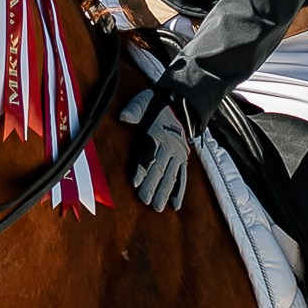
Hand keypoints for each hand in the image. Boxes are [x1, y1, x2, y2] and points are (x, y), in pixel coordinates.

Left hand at [120, 83, 190, 212]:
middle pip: (159, 168)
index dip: (142, 168)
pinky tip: (175, 205)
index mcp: (157, 133)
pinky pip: (183, 177)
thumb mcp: (144, 100)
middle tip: (145, 201)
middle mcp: (169, 146)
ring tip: (157, 207)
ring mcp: (178, 154)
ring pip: (171, 176)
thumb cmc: (157, 105)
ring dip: (164, 192)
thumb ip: (134, 109)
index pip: (148, 153)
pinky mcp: (184, 159)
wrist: (182, 103)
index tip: (135, 182)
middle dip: (152, 186)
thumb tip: (123, 117)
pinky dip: (180, 192)